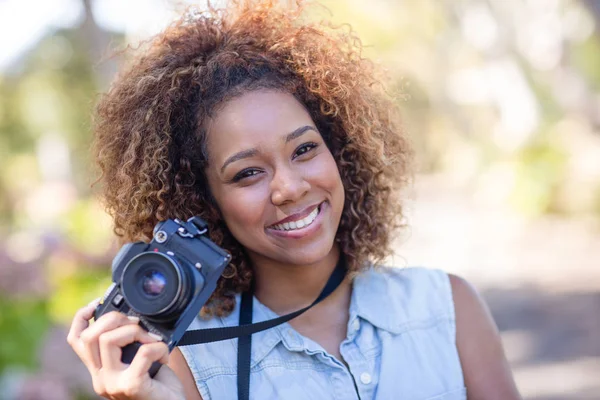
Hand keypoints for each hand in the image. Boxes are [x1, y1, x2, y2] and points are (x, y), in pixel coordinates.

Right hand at [67, 300, 184, 399]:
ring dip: (136, 331)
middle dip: (114, 318)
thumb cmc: (159, 385)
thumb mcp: (138, 361)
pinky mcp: (131, 386)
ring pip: (108, 339)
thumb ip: (128, 345)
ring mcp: (113, 384)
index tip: (96, 303)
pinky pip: (143, 352)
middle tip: (137, 324)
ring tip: (152, 340)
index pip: (76, 340)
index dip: (81, 317)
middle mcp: (100, 378)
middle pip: (90, 336)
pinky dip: (159, 347)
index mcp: (99, 369)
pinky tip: (165, 355)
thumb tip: (132, 316)